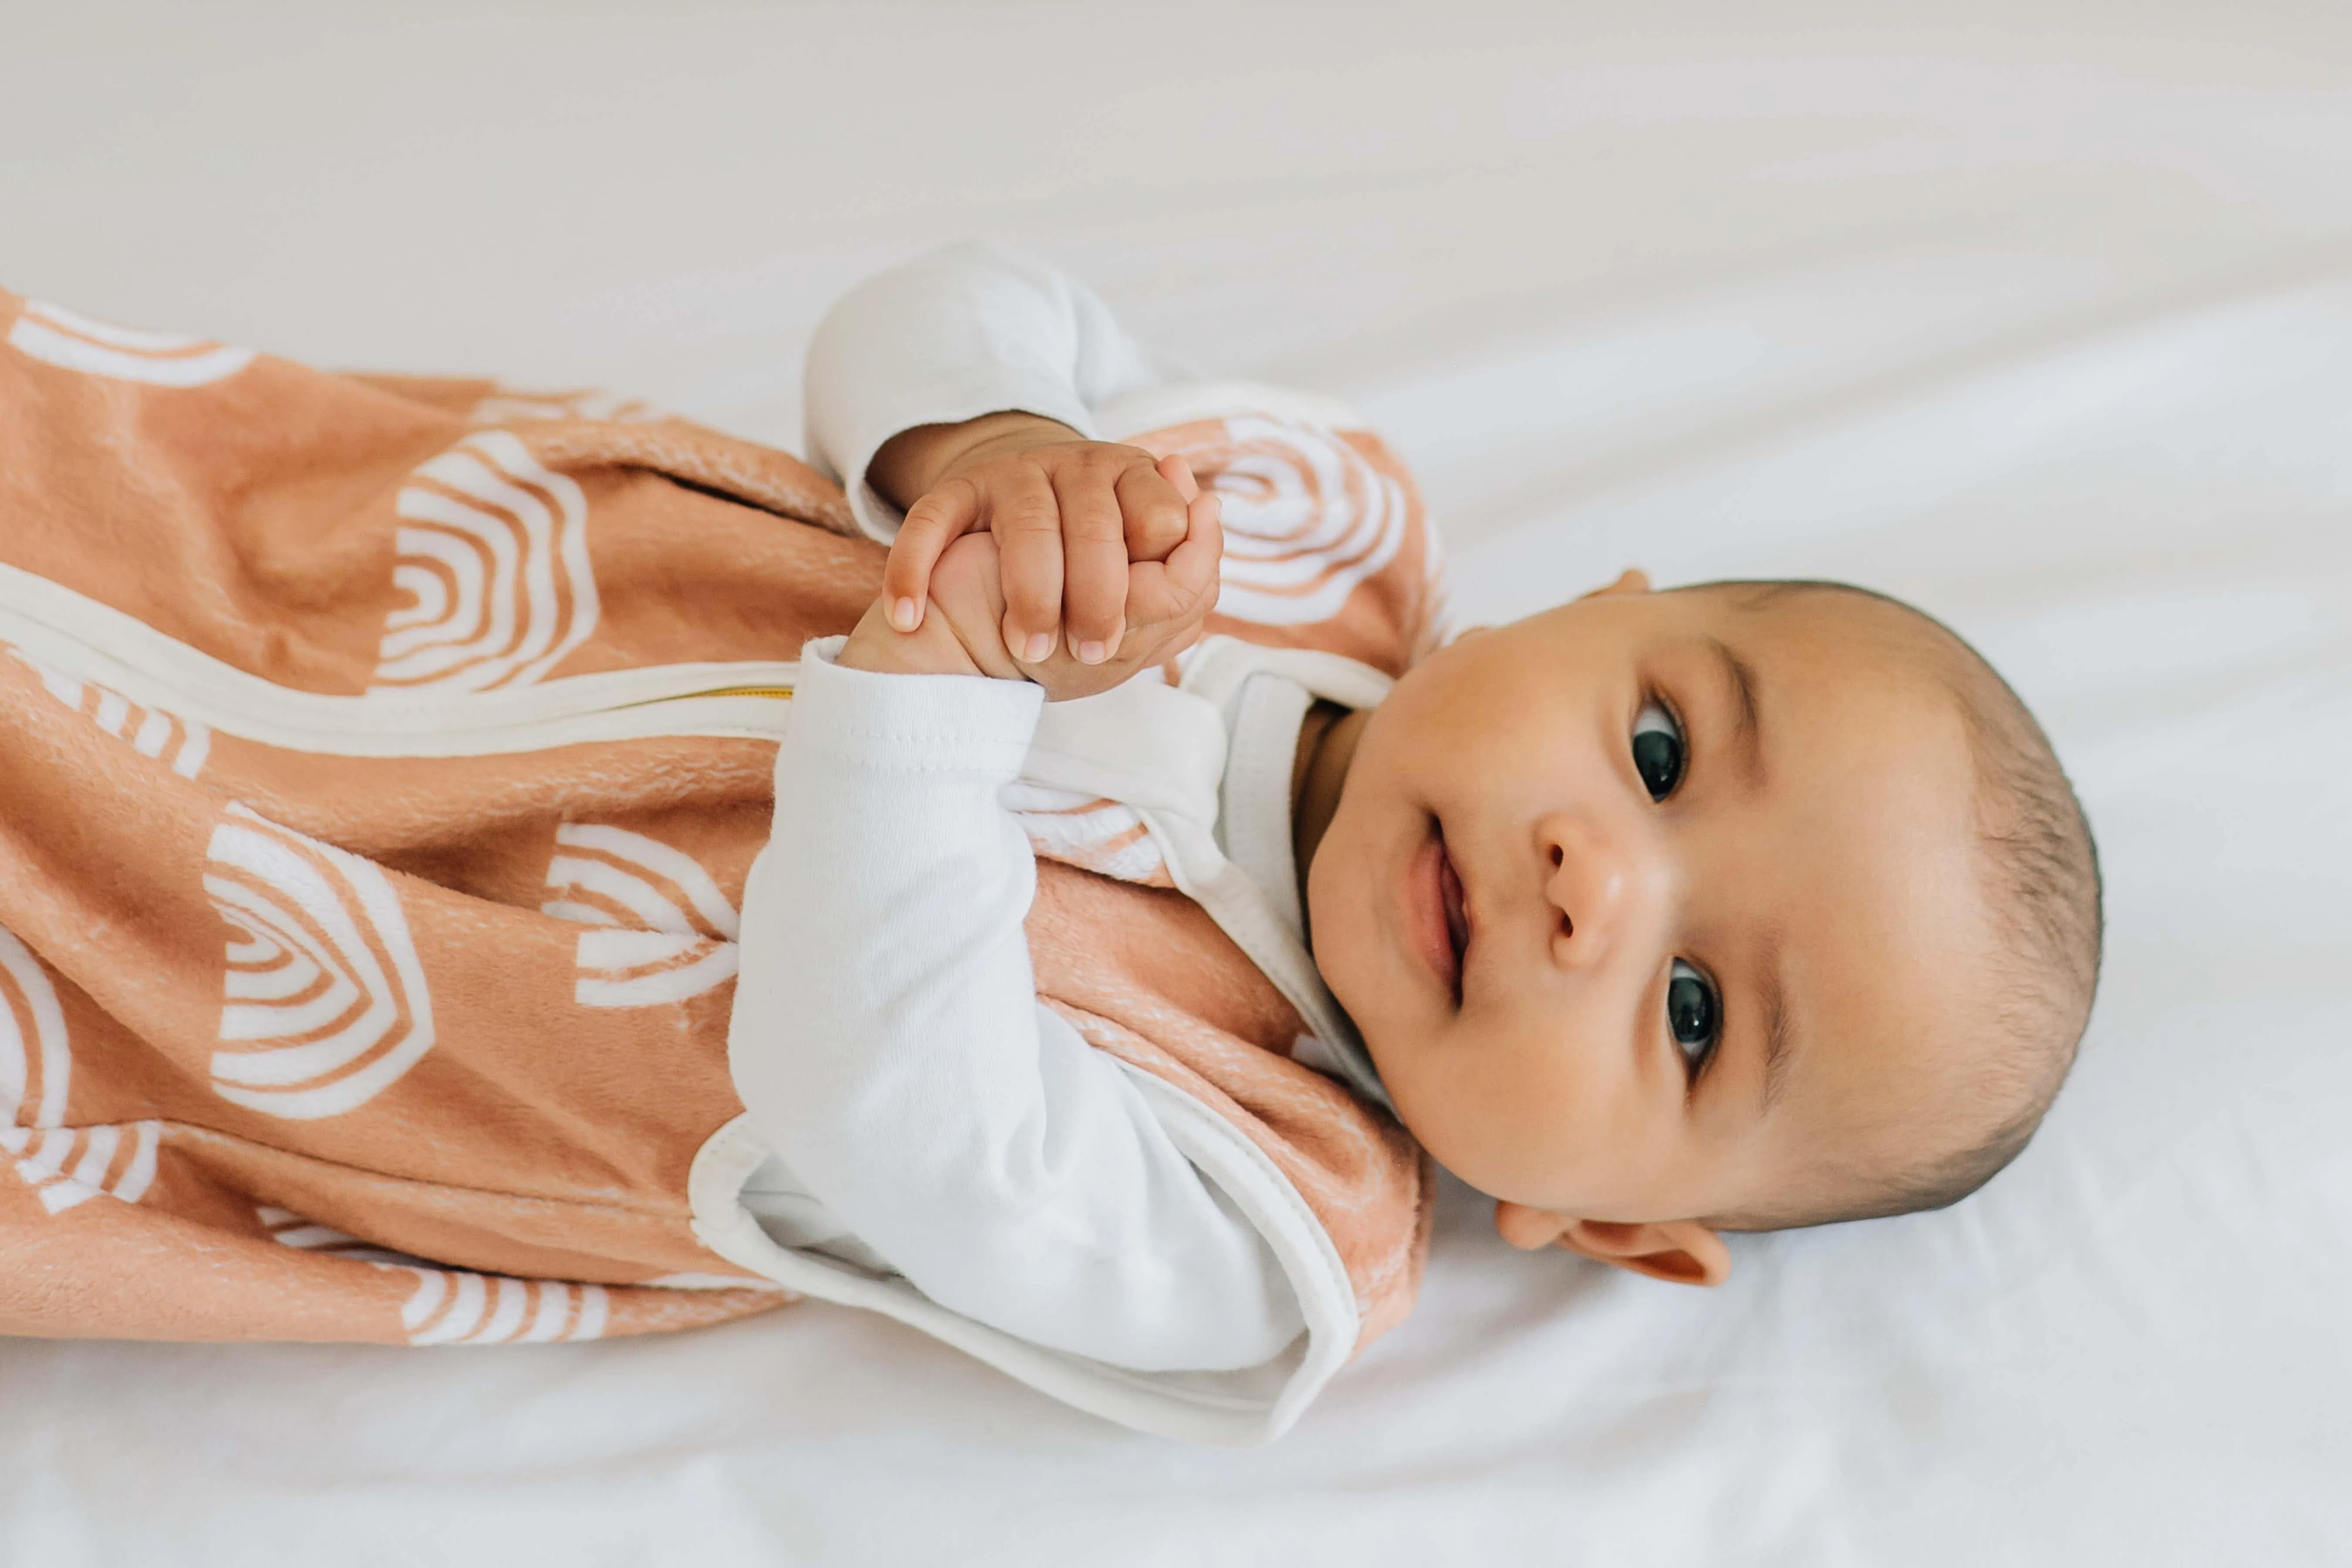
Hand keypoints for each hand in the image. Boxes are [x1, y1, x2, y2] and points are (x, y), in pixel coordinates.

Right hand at [837, 465, 1221, 700]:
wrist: (1001, 560)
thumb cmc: (1084, 576)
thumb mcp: (1139, 580)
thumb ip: (1183, 569)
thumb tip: (1206, 513)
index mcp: (1135, 481)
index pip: (1160, 520)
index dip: (1146, 583)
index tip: (1119, 640)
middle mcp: (1078, 468)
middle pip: (1097, 528)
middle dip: (1095, 598)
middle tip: (1084, 653)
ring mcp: (1014, 476)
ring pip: (1029, 526)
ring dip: (1031, 594)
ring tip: (1029, 648)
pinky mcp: (957, 490)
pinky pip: (932, 520)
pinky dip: (914, 569)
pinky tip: (908, 615)